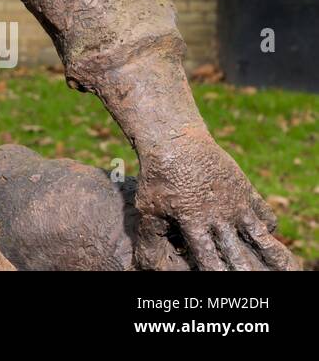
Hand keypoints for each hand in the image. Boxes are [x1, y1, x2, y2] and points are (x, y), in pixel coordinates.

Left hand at [136, 130, 297, 270]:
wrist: (175, 140)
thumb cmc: (157, 176)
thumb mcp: (147, 207)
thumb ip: (150, 239)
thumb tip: (144, 267)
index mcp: (192, 222)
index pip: (209, 260)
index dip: (216, 274)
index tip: (221, 282)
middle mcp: (218, 216)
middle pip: (238, 254)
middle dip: (243, 270)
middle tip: (249, 279)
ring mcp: (235, 203)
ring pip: (261, 238)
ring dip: (270, 256)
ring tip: (279, 270)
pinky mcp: (246, 190)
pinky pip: (266, 216)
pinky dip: (268, 229)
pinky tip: (261, 235)